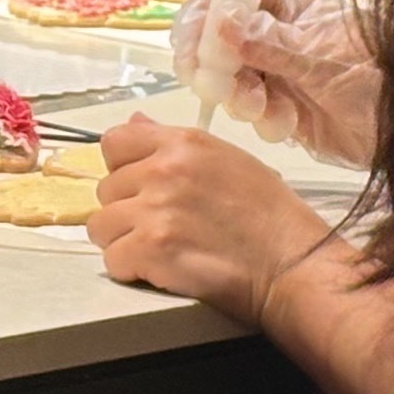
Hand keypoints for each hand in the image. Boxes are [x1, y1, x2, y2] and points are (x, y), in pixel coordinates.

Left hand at [87, 116, 333, 322]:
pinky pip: (113, 260)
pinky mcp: (151, 249)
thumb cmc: (269, 217)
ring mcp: (155, 210)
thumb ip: (175, 143)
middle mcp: (164, 170)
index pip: (114, 142)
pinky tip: (162, 269)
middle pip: (105, 189)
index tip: (140, 188)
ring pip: (101, 226)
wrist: (292, 265)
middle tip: (162, 227)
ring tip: (160, 251)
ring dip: (123, 242)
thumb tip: (135, 123)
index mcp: (184, 143)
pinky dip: (131, 269)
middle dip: (126, 211)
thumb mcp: (229, 161)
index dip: (122, 169)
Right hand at [171, 0, 381, 166]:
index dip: (208, 7)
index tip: (191, 38)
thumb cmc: (378, 79)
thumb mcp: (320, 57)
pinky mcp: (284, 109)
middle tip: (207, 82)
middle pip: (222, 36)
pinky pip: (253, 111)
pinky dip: (264, 120)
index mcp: (293, 5)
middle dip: (212, 62)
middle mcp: (281, 34)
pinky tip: (288, 125)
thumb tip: (219, 23)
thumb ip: (267, 42)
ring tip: (261, 108)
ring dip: (238, 95)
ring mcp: (281, 73)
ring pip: (232, 78)